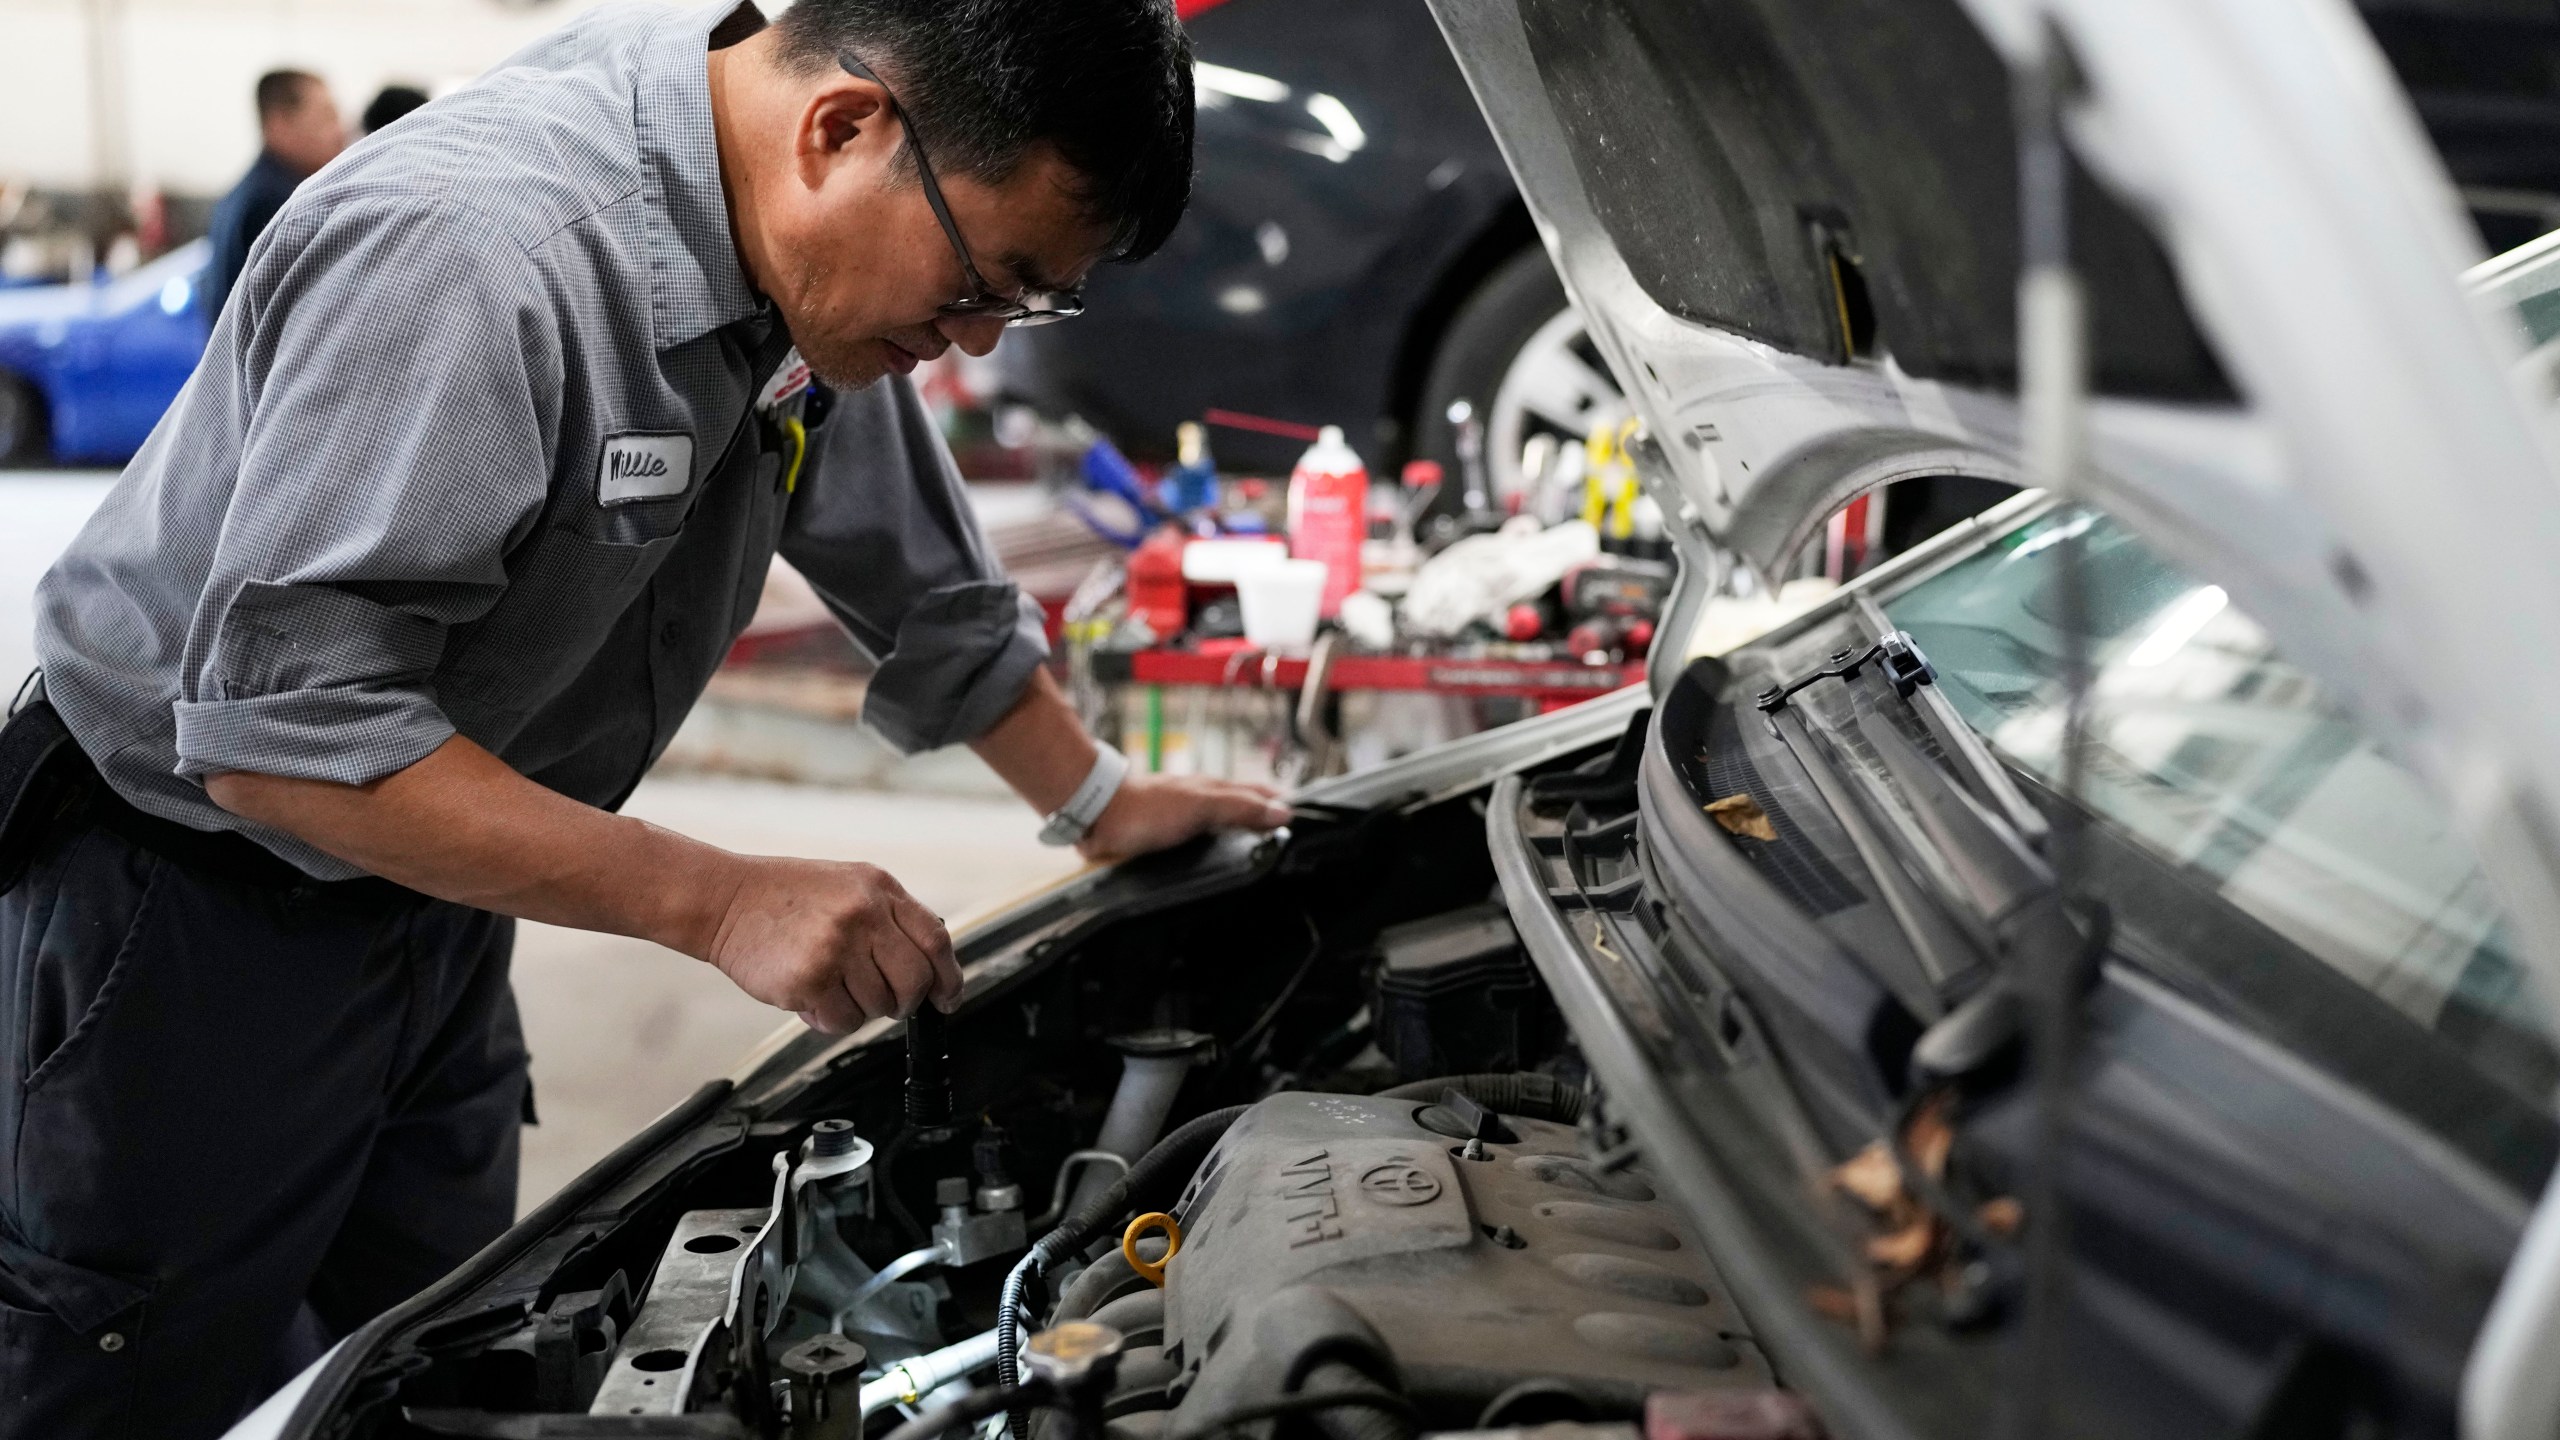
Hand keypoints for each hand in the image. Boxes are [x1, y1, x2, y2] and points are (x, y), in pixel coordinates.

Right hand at [702, 855, 961, 1033]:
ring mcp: (838, 946)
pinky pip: (844, 1020)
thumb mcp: (849, 886)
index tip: (948, 996)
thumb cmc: (783, 896)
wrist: (724, 899)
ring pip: (879, 1006)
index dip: (949, 976)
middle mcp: (864, 914)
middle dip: (906, 1002)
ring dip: (860, 1008)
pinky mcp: (811, 978)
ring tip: (832, 986)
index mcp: (879, 888)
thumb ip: (889, 918)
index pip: (936, 939)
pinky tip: (813, 998)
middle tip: (889, 1004)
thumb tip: (929, 967)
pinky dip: (831, 1019)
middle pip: (914, 980)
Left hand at [1077, 773, 1290, 863]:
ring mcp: (1187, 817)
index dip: (1286, 806)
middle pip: (1247, 808)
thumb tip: (1283, 811)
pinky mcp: (1170, 835)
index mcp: (1217, 789)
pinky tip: (1221, 858)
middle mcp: (1205, 801)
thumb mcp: (1202, 806)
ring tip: (1265, 848)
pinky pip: (1204, 841)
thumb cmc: (1145, 808)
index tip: (1309, 819)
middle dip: (1270, 819)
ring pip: (1226, 824)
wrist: (1098, 815)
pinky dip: (1221, 847)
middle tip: (1293, 836)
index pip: (1263, 795)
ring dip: (1246, 833)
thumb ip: (1241, 807)